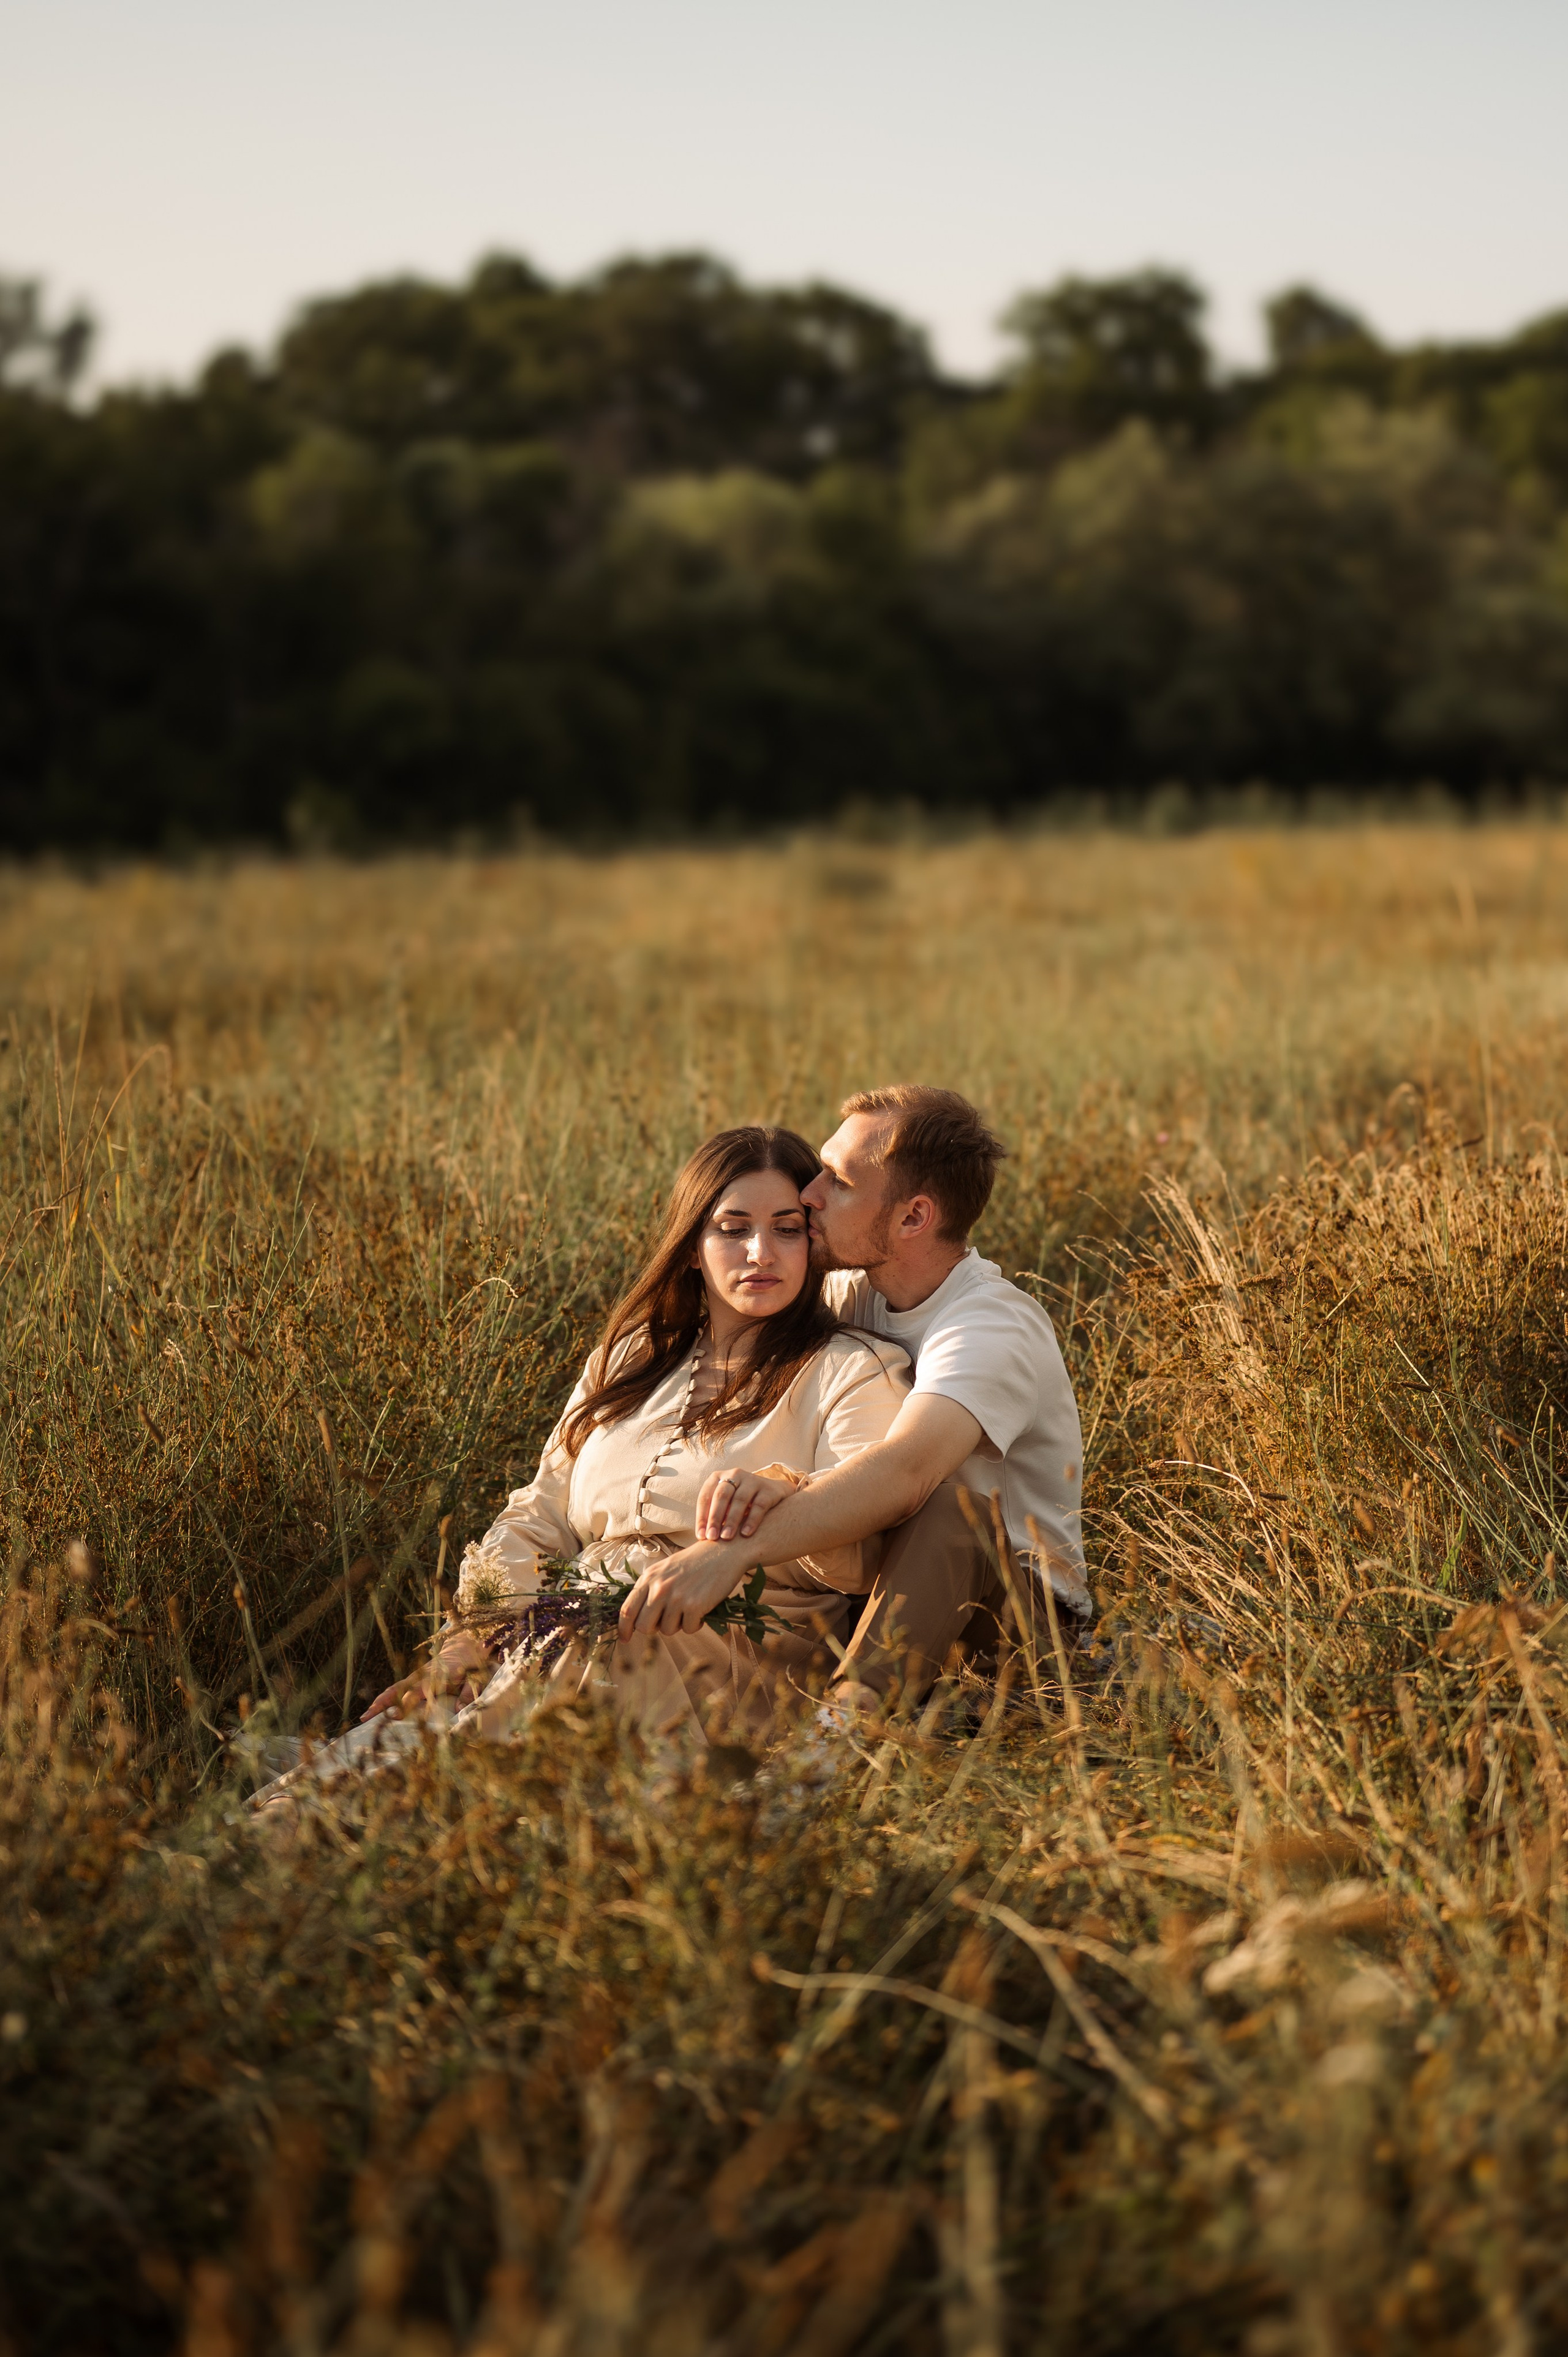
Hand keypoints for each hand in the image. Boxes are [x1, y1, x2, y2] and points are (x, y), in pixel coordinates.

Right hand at [360, 1628, 490, 1720]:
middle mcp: (423, 1675)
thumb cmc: (472, 1666)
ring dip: (379, 1702)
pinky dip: (385, 1699)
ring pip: (394, 1689)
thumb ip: (469, 1692)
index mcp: (437, 1676)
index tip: (394, 1715)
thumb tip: (459, 1708)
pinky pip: (397, 1689)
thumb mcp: (476, 1678)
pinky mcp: (414, 1679)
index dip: (406, 1703)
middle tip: (367, 1717)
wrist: (466, 1647)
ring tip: (365, 1717)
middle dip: (383, 1703)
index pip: (417, 1691)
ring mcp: (416, 1676)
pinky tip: (375, 1710)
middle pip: (399, 1689)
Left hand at [618, 1541, 749, 1638]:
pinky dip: (695, 1624)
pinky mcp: (694, 1606)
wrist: (723, 1551)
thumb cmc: (694, 1562)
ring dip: (677, 1625)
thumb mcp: (664, 1569)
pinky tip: (701, 1609)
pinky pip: (688, 1629)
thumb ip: (649, 1589)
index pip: (627, 1609)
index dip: (623, 1628)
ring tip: (687, 1608)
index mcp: (649, 1577)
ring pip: (667, 1630)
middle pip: (644, 1626)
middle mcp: (660, 1588)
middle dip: (653, 1629)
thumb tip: (637, 1618)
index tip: (624, 1638)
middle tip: (666, 1621)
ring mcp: (677, 1597)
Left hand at [696, 1466, 797, 1540]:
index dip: (702, 1517)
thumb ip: (715, 1515)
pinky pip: (759, 1505)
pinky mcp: (768, 1489)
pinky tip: (746, 1533)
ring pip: (740, 1500)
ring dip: (732, 1520)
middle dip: (715, 1518)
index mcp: (718, 1477)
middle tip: (712, 1537)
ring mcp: (752, 1480)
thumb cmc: (741, 1504)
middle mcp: (734, 1475)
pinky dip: (752, 1520)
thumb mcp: (726, 1504)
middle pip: (721, 1496)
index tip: (701, 1537)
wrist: (774, 1493)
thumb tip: (703, 1539)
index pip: (705, 1497)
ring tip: (727, 1537)